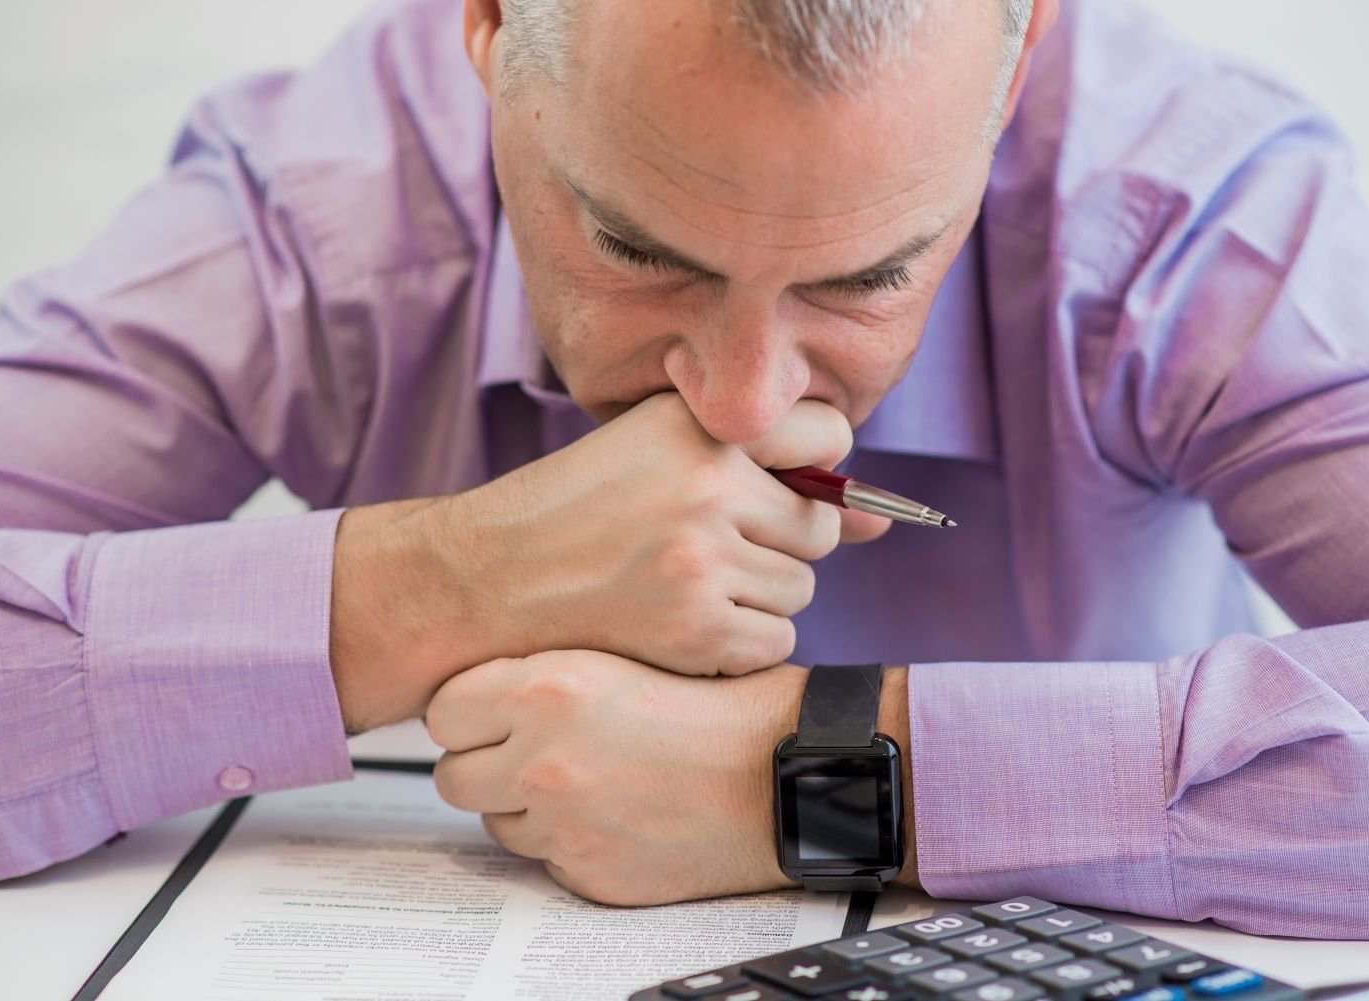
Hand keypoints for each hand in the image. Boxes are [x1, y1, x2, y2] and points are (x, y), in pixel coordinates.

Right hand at [330, 393, 891, 730]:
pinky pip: (773, 642)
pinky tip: (681, 626)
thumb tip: (880, 519)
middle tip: (710, 548)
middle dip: (780, 544)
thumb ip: (769, 472)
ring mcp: (703, 562)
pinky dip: (738, 644)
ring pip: (799, 591)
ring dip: (758, 597)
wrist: (488, 580)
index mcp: (698, 428)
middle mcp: (707, 486)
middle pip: (819, 527)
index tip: (775, 490)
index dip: (812, 470)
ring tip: (684, 585)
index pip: (829, 437)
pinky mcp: (696, 630)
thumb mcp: (658, 456)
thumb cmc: (574, 511)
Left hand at [426, 652, 914, 905]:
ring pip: (496, 822)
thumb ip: (552, 668)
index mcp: (549, 689)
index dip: (468, 710)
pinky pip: (546, 860)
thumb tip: (491, 685)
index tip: (490, 711)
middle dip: (485, 763)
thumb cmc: (727, 705)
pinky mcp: (589, 874)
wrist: (789, 772)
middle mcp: (543, 760)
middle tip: (532, 750)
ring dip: (526, 806)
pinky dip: (570, 843)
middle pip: (454, 774)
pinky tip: (619, 813)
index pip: (443, 708)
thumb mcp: (633, 650)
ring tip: (591, 779)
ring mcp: (563, 825)